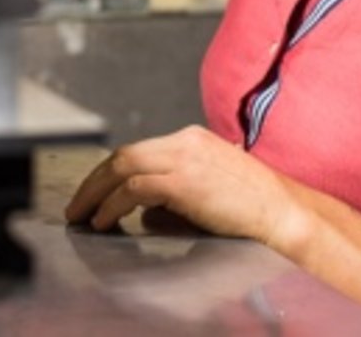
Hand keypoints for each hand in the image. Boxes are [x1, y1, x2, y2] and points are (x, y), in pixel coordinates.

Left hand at [64, 126, 307, 246]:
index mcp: (192, 139)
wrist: (283, 212)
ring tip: (83, 216)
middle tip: (77, 205)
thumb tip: (145, 211)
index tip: (94, 193)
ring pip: (122, 166)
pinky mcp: (183, 181)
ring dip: (95, 193)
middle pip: (123, 153)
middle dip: (93, 181)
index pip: (138, 150)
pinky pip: (133, 189)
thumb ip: (177, 191)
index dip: (109, 173)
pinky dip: (112, 206)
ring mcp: (184, 158)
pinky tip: (105, 221)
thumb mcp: (210, 189)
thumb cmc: (253, 207)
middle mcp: (185, 141)